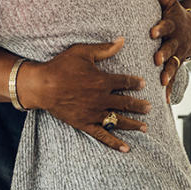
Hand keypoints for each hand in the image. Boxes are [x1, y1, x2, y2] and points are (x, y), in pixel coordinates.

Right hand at [16, 38, 149, 152]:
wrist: (41, 86)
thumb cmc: (60, 67)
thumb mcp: (82, 52)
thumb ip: (103, 49)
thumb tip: (122, 41)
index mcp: (103, 81)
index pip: (125, 82)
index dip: (135, 83)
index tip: (142, 84)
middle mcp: (102, 99)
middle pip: (126, 103)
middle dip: (139, 106)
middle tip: (149, 108)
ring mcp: (94, 113)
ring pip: (119, 120)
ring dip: (133, 124)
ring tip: (144, 127)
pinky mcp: (84, 123)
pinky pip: (102, 135)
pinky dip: (114, 142)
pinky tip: (125, 148)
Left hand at [149, 0, 190, 88]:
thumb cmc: (176, 15)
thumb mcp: (171, 4)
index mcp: (172, 26)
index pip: (165, 26)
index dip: (159, 28)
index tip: (152, 32)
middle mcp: (176, 41)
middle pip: (169, 47)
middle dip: (164, 53)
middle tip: (156, 59)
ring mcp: (178, 54)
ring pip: (173, 64)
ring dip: (167, 73)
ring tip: (161, 81)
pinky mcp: (177, 64)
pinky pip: (173, 77)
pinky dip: (169, 88)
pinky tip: (164, 100)